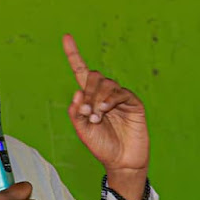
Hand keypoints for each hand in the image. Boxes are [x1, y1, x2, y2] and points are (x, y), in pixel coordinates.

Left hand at [64, 34, 149, 199]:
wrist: (121, 162)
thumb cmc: (101, 146)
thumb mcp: (82, 131)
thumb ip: (76, 113)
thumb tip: (77, 92)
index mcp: (90, 98)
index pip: (81, 72)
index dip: (74, 54)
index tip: (66, 37)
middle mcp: (104, 94)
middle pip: (93, 76)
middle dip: (87, 91)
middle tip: (86, 112)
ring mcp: (120, 97)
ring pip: (106, 83)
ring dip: (97, 99)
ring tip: (96, 118)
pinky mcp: (133, 103)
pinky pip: (120, 93)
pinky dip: (109, 100)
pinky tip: (104, 111)